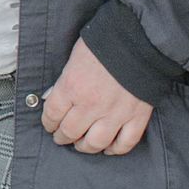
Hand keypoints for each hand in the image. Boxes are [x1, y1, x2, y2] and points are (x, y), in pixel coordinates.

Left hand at [40, 38, 153, 155]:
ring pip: (95, 143)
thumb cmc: (106, 42)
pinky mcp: (136, 117)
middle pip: (70, 132)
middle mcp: (91, 104)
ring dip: (85, 147)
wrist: (140, 38)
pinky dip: (116, 149)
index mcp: (72, 86)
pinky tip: (109, 148)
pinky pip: (125, 143)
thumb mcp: (75, 56)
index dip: (48, 122)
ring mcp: (115, 113)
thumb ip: (64, 79)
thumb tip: (52, 96)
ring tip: (82, 145)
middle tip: (62, 137)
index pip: (53, 114)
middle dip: (63, 137)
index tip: (49, 124)